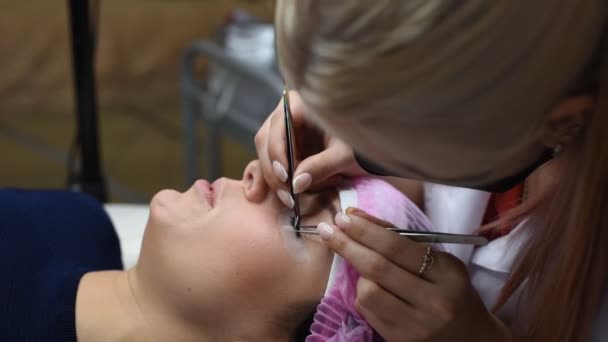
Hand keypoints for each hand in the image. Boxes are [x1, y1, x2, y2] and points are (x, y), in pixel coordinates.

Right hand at [254, 90, 365, 205]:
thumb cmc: (359, 143)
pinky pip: (273, 162)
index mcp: (301, 104)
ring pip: (266, 153)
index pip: (278, 126)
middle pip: (266, 140)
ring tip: (291, 199)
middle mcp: (287, 113)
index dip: (276, 152)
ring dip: (275, 178)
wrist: (367, 148)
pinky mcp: (284, 146)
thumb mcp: (345, 154)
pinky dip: (278, 178)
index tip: (285, 177)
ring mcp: (283, 130)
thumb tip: (296, 184)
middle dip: (273, 170)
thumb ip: (322, 166)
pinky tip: (285, 193)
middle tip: (287, 196)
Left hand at [317, 208, 514, 341]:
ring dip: (358, 273)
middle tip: (327, 228)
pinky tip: (369, 286)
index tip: (344, 216)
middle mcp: (433, 301)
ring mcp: (415, 325)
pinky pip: (367, 310)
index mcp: (446, 273)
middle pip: (378, 268)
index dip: (366, 230)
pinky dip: (363, 293)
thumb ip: (401, 239)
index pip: (397, 246)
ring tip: (362, 266)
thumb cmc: (452, 291)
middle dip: (347, 244)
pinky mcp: (399, 339)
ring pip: (368, 291)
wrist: (470, 338)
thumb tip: (356, 215)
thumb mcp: (439, 262)